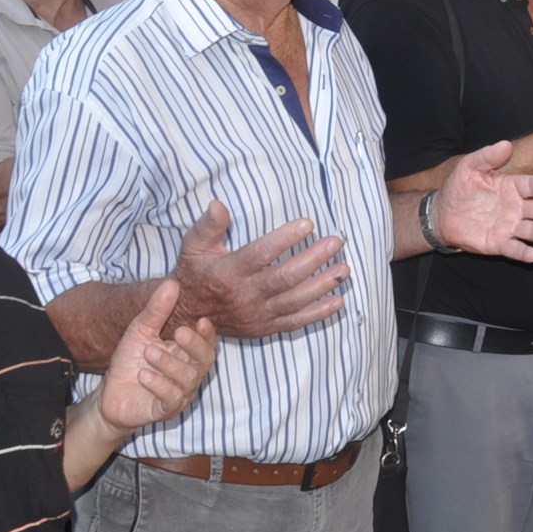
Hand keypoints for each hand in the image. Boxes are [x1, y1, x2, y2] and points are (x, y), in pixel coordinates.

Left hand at [96, 279, 217, 437]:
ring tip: (149, 352)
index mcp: (187, 353)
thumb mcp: (140, 331)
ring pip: (187, 379)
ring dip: (169, 363)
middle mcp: (190, 373)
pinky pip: (171, 398)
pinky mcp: (166, 409)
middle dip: (195, 346)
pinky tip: (144, 375)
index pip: (206, 342)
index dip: (207, 333)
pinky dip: (159, 385)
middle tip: (180, 332)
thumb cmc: (130, 362)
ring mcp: (180, 392)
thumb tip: (171, 283)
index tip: (201, 320)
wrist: (110, 395)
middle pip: (205, 360)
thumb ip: (156, 311)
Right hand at [171, 202, 349, 338]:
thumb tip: (218, 204)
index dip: (285, 239)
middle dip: (313, 259)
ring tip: (344, 268)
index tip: (308, 224)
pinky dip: (318, 313)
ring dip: (322, 285)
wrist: (188, 316)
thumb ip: (208, 226)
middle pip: (285, 277)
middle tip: (336, 242)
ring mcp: (258, 314)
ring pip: (295, 300)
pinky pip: (295, 322)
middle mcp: (246, 294)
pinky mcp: (265, 327)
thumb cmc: (195, 274)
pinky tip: (338, 301)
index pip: (261, 254)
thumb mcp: (194, 247)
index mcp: (230, 272)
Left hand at [435, 141, 532, 262]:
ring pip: (531, 230)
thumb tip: (505, 144)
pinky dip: (524, 253)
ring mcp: (509, 227)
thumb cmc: (459, 188)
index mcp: (512, 187)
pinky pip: (514, 249)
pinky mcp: (499, 244)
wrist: (442, 213)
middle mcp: (516, 208)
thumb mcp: (469, 167)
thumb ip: (487, 157)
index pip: (531, 185)